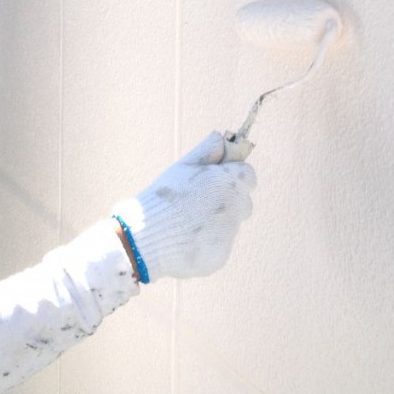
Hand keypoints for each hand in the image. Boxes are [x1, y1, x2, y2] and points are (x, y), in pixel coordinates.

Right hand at [111, 132, 256, 281]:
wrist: (145, 237)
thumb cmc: (162, 197)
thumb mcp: (182, 166)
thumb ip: (207, 151)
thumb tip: (223, 138)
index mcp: (227, 181)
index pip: (248, 175)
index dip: (233, 176)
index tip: (218, 180)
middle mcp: (235, 207)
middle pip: (244, 201)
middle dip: (228, 201)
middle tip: (199, 203)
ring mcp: (229, 233)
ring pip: (231, 225)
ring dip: (217, 223)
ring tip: (188, 223)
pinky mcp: (221, 255)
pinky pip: (219, 246)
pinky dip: (207, 244)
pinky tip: (186, 240)